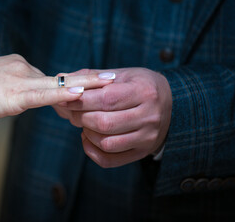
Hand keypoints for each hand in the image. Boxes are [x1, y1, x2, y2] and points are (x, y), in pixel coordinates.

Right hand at [0, 55, 114, 123]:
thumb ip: (3, 96)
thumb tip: (10, 103)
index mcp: (14, 67)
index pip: (47, 77)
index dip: (68, 85)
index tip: (89, 84)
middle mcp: (20, 68)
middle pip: (58, 79)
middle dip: (85, 82)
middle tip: (110, 78)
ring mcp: (20, 80)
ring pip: (60, 83)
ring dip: (87, 84)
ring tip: (111, 82)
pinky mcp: (15, 95)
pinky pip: (46, 94)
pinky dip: (65, 95)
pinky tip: (84, 95)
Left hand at [53, 68, 171, 167]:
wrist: (172, 105)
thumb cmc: (140, 86)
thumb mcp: (122, 74)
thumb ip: (93, 77)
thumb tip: (62, 78)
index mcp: (144, 91)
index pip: (106, 99)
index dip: (80, 101)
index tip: (63, 99)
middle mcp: (149, 116)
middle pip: (104, 123)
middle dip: (81, 117)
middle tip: (73, 112)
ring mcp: (147, 137)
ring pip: (106, 143)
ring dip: (86, 134)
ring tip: (84, 123)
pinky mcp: (142, 152)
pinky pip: (110, 160)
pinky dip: (92, 151)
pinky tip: (88, 138)